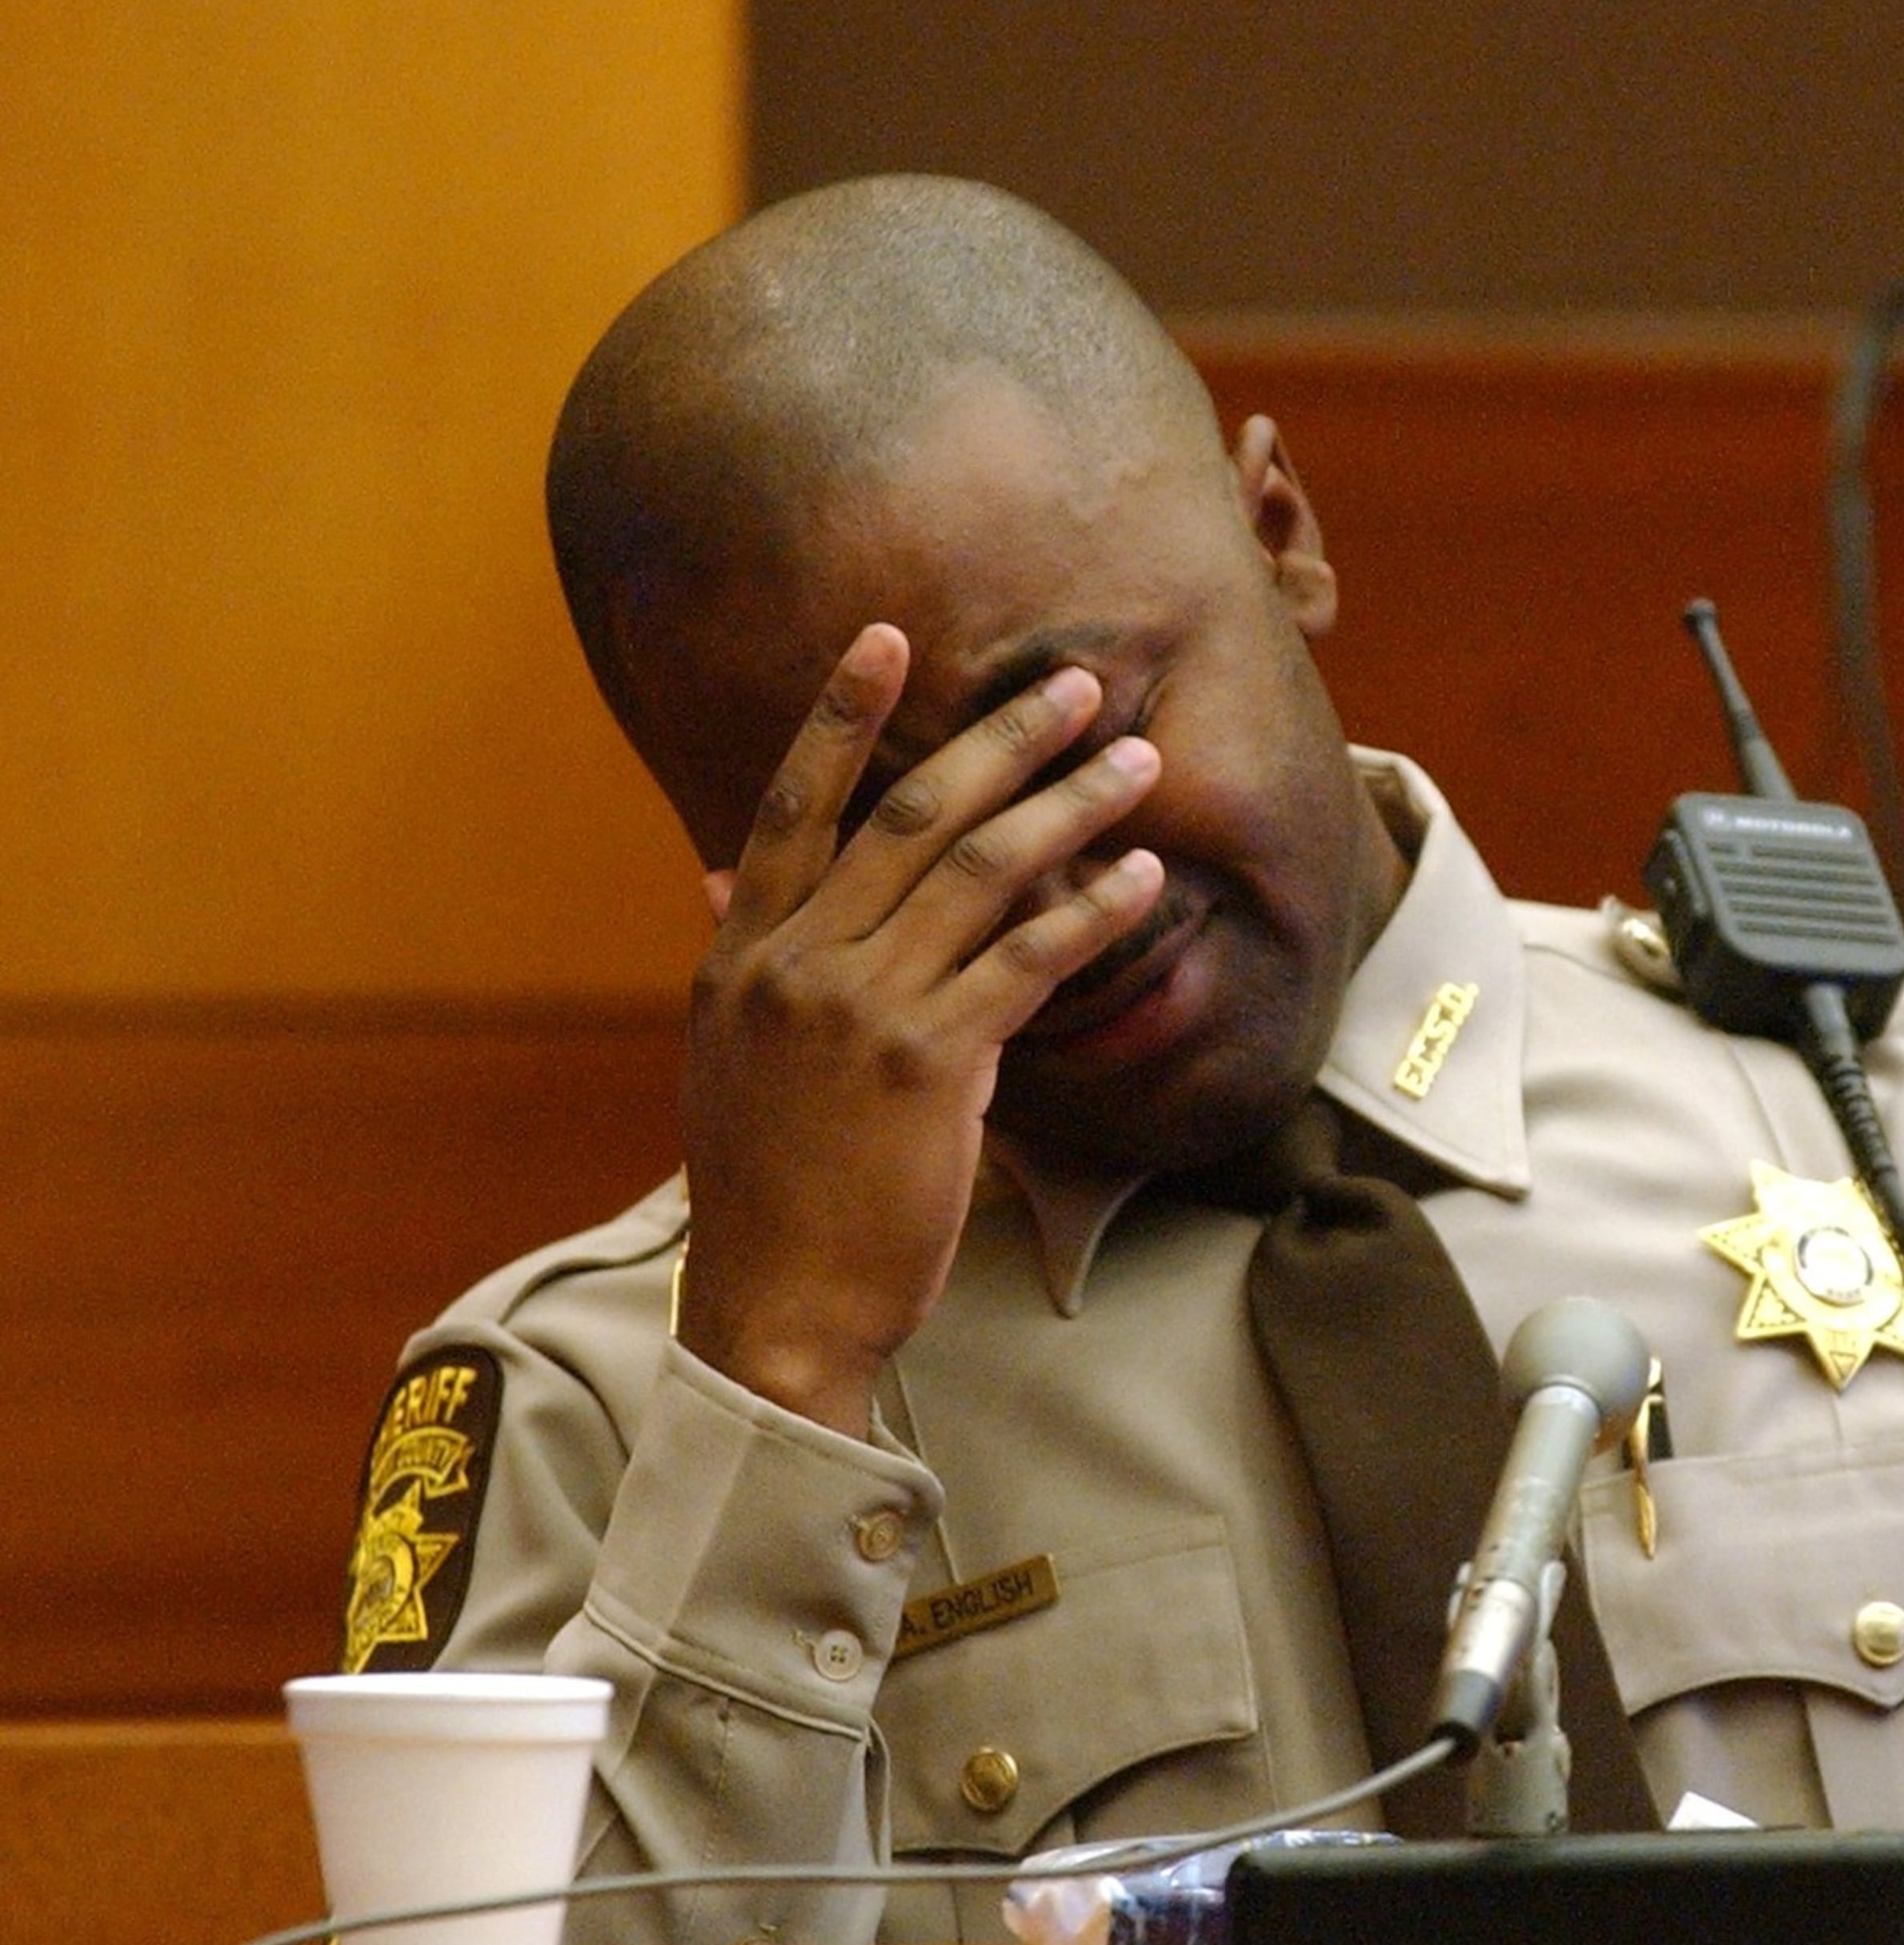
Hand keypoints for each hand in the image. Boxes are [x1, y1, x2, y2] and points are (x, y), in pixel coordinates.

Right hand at [675, 623, 1163, 1432]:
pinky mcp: (931, 1063)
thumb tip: (723, 877)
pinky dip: (1088, 910)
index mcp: (742, 956)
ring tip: (1137, 762)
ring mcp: (861, 1008)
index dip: (840, 715)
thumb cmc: (769, 1191)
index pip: (792, 804)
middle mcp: (796, 964)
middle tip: (1076, 684)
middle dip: (1002, 739)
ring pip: (977, 872)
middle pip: (910, 816)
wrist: (775, 1306)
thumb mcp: (728, 1059)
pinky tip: (1140, 878)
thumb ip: (742, 956)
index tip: (885, 638)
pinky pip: (1027, 960)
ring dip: (1068, 805)